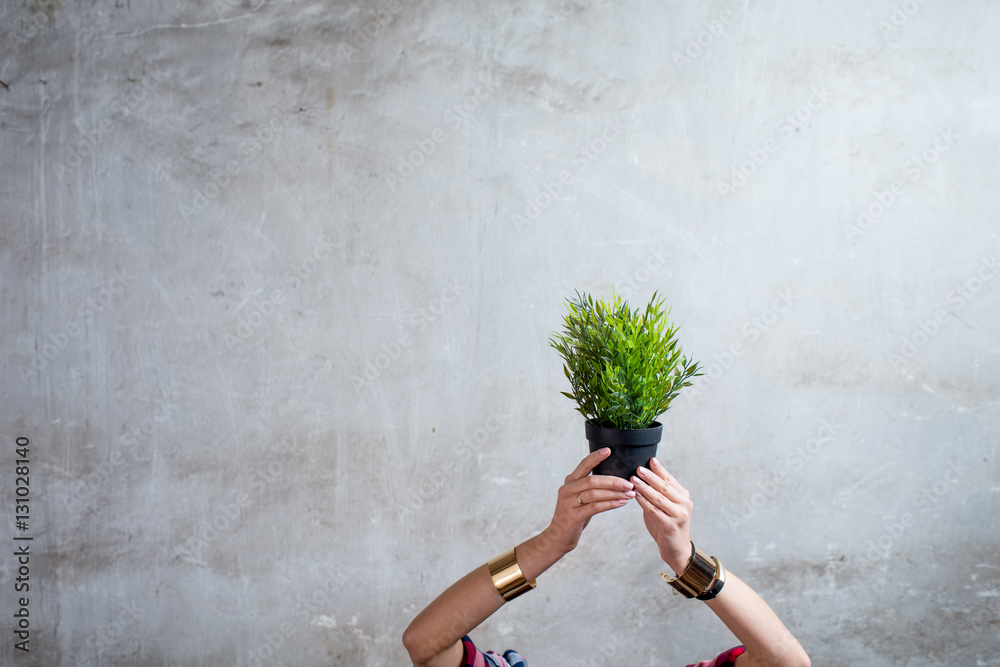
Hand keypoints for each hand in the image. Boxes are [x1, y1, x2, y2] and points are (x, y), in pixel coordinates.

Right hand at [537, 448, 635, 555]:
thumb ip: (591, 487)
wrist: (559, 536)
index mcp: (570, 481)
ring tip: (629, 493)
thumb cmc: (574, 514)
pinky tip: (621, 503)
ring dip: (615, 493)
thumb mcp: (580, 497)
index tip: (609, 450)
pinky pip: (595, 507)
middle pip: (592, 480)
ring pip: (595, 493)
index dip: (595, 457)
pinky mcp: (573, 516)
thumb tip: (615, 478)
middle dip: (613, 480)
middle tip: (629, 482)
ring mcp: (569, 502)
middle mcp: (567, 489)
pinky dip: (610, 504)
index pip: (583, 465)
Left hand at [632, 457, 692, 573]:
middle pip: (665, 487)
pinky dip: (644, 502)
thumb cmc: (667, 525)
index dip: (660, 470)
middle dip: (651, 477)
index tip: (650, 460)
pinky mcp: (671, 525)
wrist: (676, 549)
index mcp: (683, 496)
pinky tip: (636, 496)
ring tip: (634, 480)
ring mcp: (679, 515)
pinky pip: (655, 511)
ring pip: (659, 498)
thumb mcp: (663, 507)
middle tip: (638, 468)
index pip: (670, 479)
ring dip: (645, 488)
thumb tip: (640, 477)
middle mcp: (684, 503)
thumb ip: (655, 493)